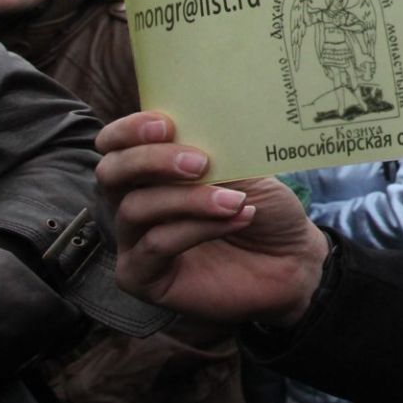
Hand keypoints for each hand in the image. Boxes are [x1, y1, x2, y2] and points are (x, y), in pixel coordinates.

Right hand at [95, 113, 328, 326]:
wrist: (292, 260)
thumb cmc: (265, 209)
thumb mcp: (247, 169)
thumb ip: (215, 149)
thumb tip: (199, 124)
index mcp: (152, 169)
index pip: (115, 143)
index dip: (130, 131)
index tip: (165, 124)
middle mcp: (134, 201)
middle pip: (111, 172)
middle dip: (151, 160)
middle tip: (199, 162)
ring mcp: (133, 241)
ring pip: (136, 208)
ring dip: (189, 199)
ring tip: (236, 199)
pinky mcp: (141, 277)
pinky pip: (155, 245)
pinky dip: (197, 228)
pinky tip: (236, 219)